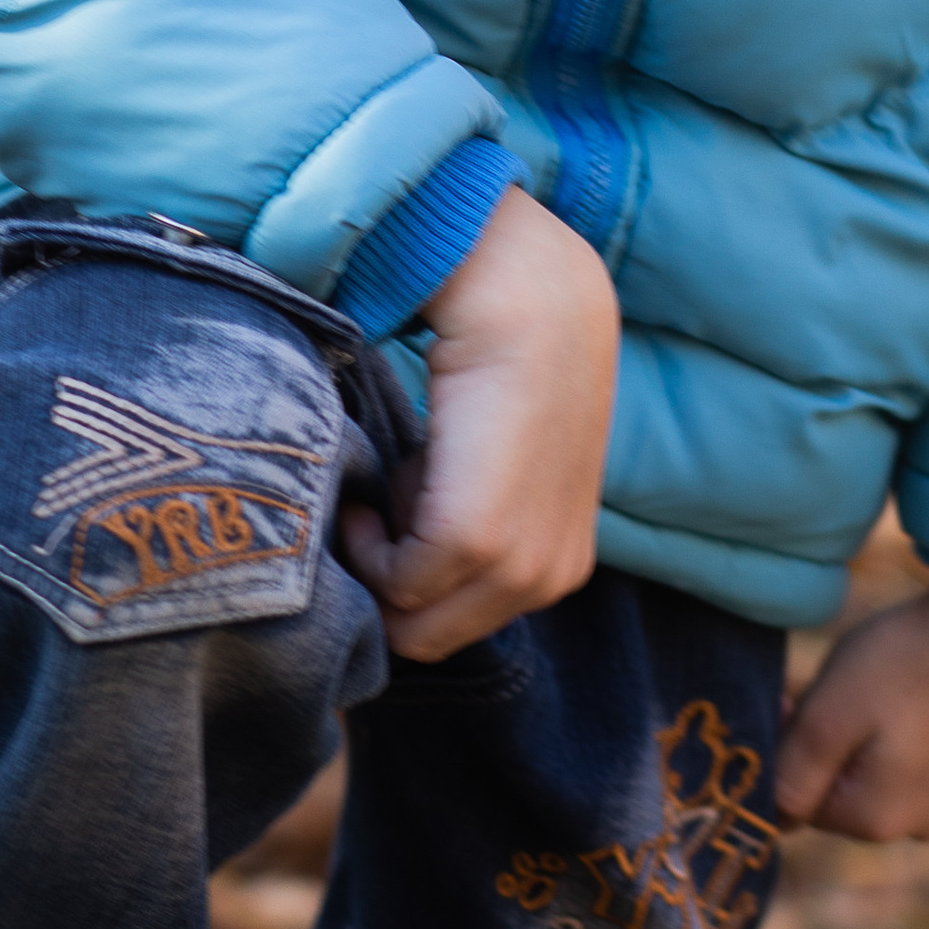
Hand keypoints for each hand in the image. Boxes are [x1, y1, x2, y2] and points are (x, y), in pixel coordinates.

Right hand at [338, 184, 617, 660]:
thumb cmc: (509, 358)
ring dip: (378, 555)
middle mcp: (552, 578)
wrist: (530, 291)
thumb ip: (472, 510)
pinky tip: (388, 473)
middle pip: (433, 637)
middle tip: (387, 496)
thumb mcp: (503, 456)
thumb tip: (402, 543)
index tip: (393, 513)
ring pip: (410, 621)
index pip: (464, 624)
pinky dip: (367, 540)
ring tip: (397, 474)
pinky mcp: (480, 538)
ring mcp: (521, 565)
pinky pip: (397, 583)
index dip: (411, 581)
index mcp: (561, 564)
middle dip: (390, 580)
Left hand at [774, 579, 928, 839]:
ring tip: (912, 681)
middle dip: (850, 750)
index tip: (805, 694)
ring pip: (914, 783)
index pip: (811, 803)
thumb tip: (776, 819)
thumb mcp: (829, 711)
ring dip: (902, 748)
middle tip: (860, 684)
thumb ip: (794, 776)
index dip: (798, 748)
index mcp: (880, 820)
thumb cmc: (910, 657)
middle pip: (863, 796)